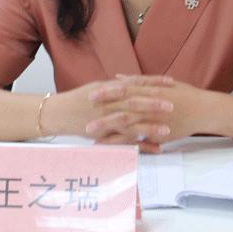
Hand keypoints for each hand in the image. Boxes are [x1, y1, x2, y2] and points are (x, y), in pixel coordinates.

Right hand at [40, 75, 174, 145]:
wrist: (59, 113)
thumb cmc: (79, 98)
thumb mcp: (98, 87)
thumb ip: (117, 86)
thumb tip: (134, 82)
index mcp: (110, 89)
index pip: (136, 83)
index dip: (154, 83)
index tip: (171, 82)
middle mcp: (109, 103)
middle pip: (134, 102)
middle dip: (154, 103)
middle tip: (173, 105)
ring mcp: (106, 120)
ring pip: (130, 123)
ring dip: (149, 127)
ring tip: (168, 130)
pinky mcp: (104, 135)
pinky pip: (124, 141)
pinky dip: (140, 145)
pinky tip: (156, 149)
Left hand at [86, 75, 218, 152]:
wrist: (203, 110)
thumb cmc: (184, 94)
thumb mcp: (162, 83)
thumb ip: (138, 81)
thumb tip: (118, 76)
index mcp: (149, 91)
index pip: (124, 90)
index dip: (107, 92)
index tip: (91, 93)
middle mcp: (149, 104)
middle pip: (121, 107)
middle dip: (101, 112)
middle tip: (82, 115)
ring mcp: (153, 120)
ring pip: (126, 124)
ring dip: (107, 128)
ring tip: (89, 132)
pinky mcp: (157, 133)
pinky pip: (137, 139)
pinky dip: (122, 142)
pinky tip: (109, 146)